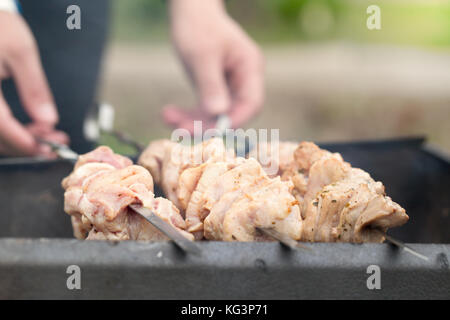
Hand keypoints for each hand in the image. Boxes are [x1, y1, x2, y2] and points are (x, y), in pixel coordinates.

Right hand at [0, 11, 67, 156]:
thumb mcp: (20, 51)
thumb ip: (34, 87)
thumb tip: (48, 120)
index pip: (0, 125)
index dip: (24, 142)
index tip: (46, 149)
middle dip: (28, 143)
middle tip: (57, 142)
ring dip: (22, 139)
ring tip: (51, 134)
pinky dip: (12, 130)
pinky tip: (33, 127)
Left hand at [163, 0, 263, 132]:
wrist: (190, 11)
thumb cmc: (198, 25)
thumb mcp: (202, 55)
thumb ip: (211, 84)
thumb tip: (218, 113)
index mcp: (249, 68)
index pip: (251, 103)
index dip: (235, 121)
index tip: (211, 131)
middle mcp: (243, 79)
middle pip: (232, 113)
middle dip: (206, 124)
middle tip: (180, 129)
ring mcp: (229, 85)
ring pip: (215, 114)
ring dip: (192, 120)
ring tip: (167, 117)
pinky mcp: (214, 88)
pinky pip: (205, 108)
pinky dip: (188, 113)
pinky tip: (168, 113)